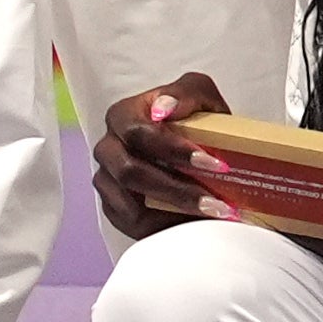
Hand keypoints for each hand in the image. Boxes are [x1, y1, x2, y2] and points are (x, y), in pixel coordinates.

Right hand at [88, 72, 234, 247]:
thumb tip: (165, 109)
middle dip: (176, 189)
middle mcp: (108, 147)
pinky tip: (193, 224)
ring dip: (174, 212)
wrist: (190, 150)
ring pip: (131, 204)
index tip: (214, 164)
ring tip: (212, 215)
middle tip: (216, 201)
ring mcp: (107, 180)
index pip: (138, 133)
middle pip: (130, 172)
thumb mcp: (199, 95)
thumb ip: (185, 94)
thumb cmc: (192, 119)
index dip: (174, 149)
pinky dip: (164, 227)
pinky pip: (132, 224)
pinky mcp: (113, 208)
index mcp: (122, 115)